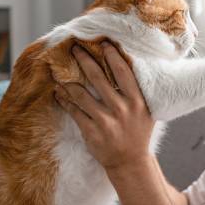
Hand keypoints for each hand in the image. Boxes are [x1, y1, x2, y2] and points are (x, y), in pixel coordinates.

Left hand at [54, 42, 154, 170]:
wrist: (130, 162)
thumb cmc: (138, 131)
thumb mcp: (145, 111)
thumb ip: (136, 91)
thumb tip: (125, 65)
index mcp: (137, 101)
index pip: (123, 72)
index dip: (112, 56)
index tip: (103, 43)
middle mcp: (122, 109)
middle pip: (98, 78)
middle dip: (84, 60)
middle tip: (75, 48)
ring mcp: (106, 121)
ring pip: (81, 94)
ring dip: (68, 81)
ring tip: (59, 71)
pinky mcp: (92, 132)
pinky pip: (74, 111)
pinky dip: (64, 100)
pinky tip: (58, 93)